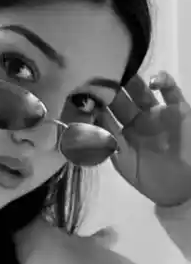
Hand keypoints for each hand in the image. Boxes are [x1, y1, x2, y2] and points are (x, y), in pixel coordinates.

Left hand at [98, 71, 190, 206]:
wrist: (186, 189)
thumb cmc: (154, 180)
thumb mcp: (126, 164)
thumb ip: (108, 144)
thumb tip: (88, 127)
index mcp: (122, 131)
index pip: (105, 113)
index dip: (95, 104)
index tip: (83, 93)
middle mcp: (137, 119)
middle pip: (120, 98)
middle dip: (110, 89)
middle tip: (99, 77)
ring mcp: (157, 112)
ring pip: (141, 91)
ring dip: (130, 82)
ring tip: (120, 73)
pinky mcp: (178, 109)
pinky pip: (171, 90)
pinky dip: (163, 81)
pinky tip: (152, 81)